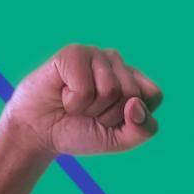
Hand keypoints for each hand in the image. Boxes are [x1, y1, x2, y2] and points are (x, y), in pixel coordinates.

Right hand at [3, 42, 162, 157]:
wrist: (40, 132)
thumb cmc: (81, 131)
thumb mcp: (119, 140)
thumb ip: (143, 129)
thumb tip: (136, 105)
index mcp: (133, 79)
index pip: (153, 95)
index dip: (133, 117)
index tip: (111, 121)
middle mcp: (116, 62)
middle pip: (132, 94)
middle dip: (109, 115)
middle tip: (90, 114)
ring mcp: (95, 55)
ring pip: (110, 90)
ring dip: (90, 109)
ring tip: (76, 104)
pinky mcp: (74, 53)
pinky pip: (85, 88)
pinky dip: (73, 102)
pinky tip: (63, 94)